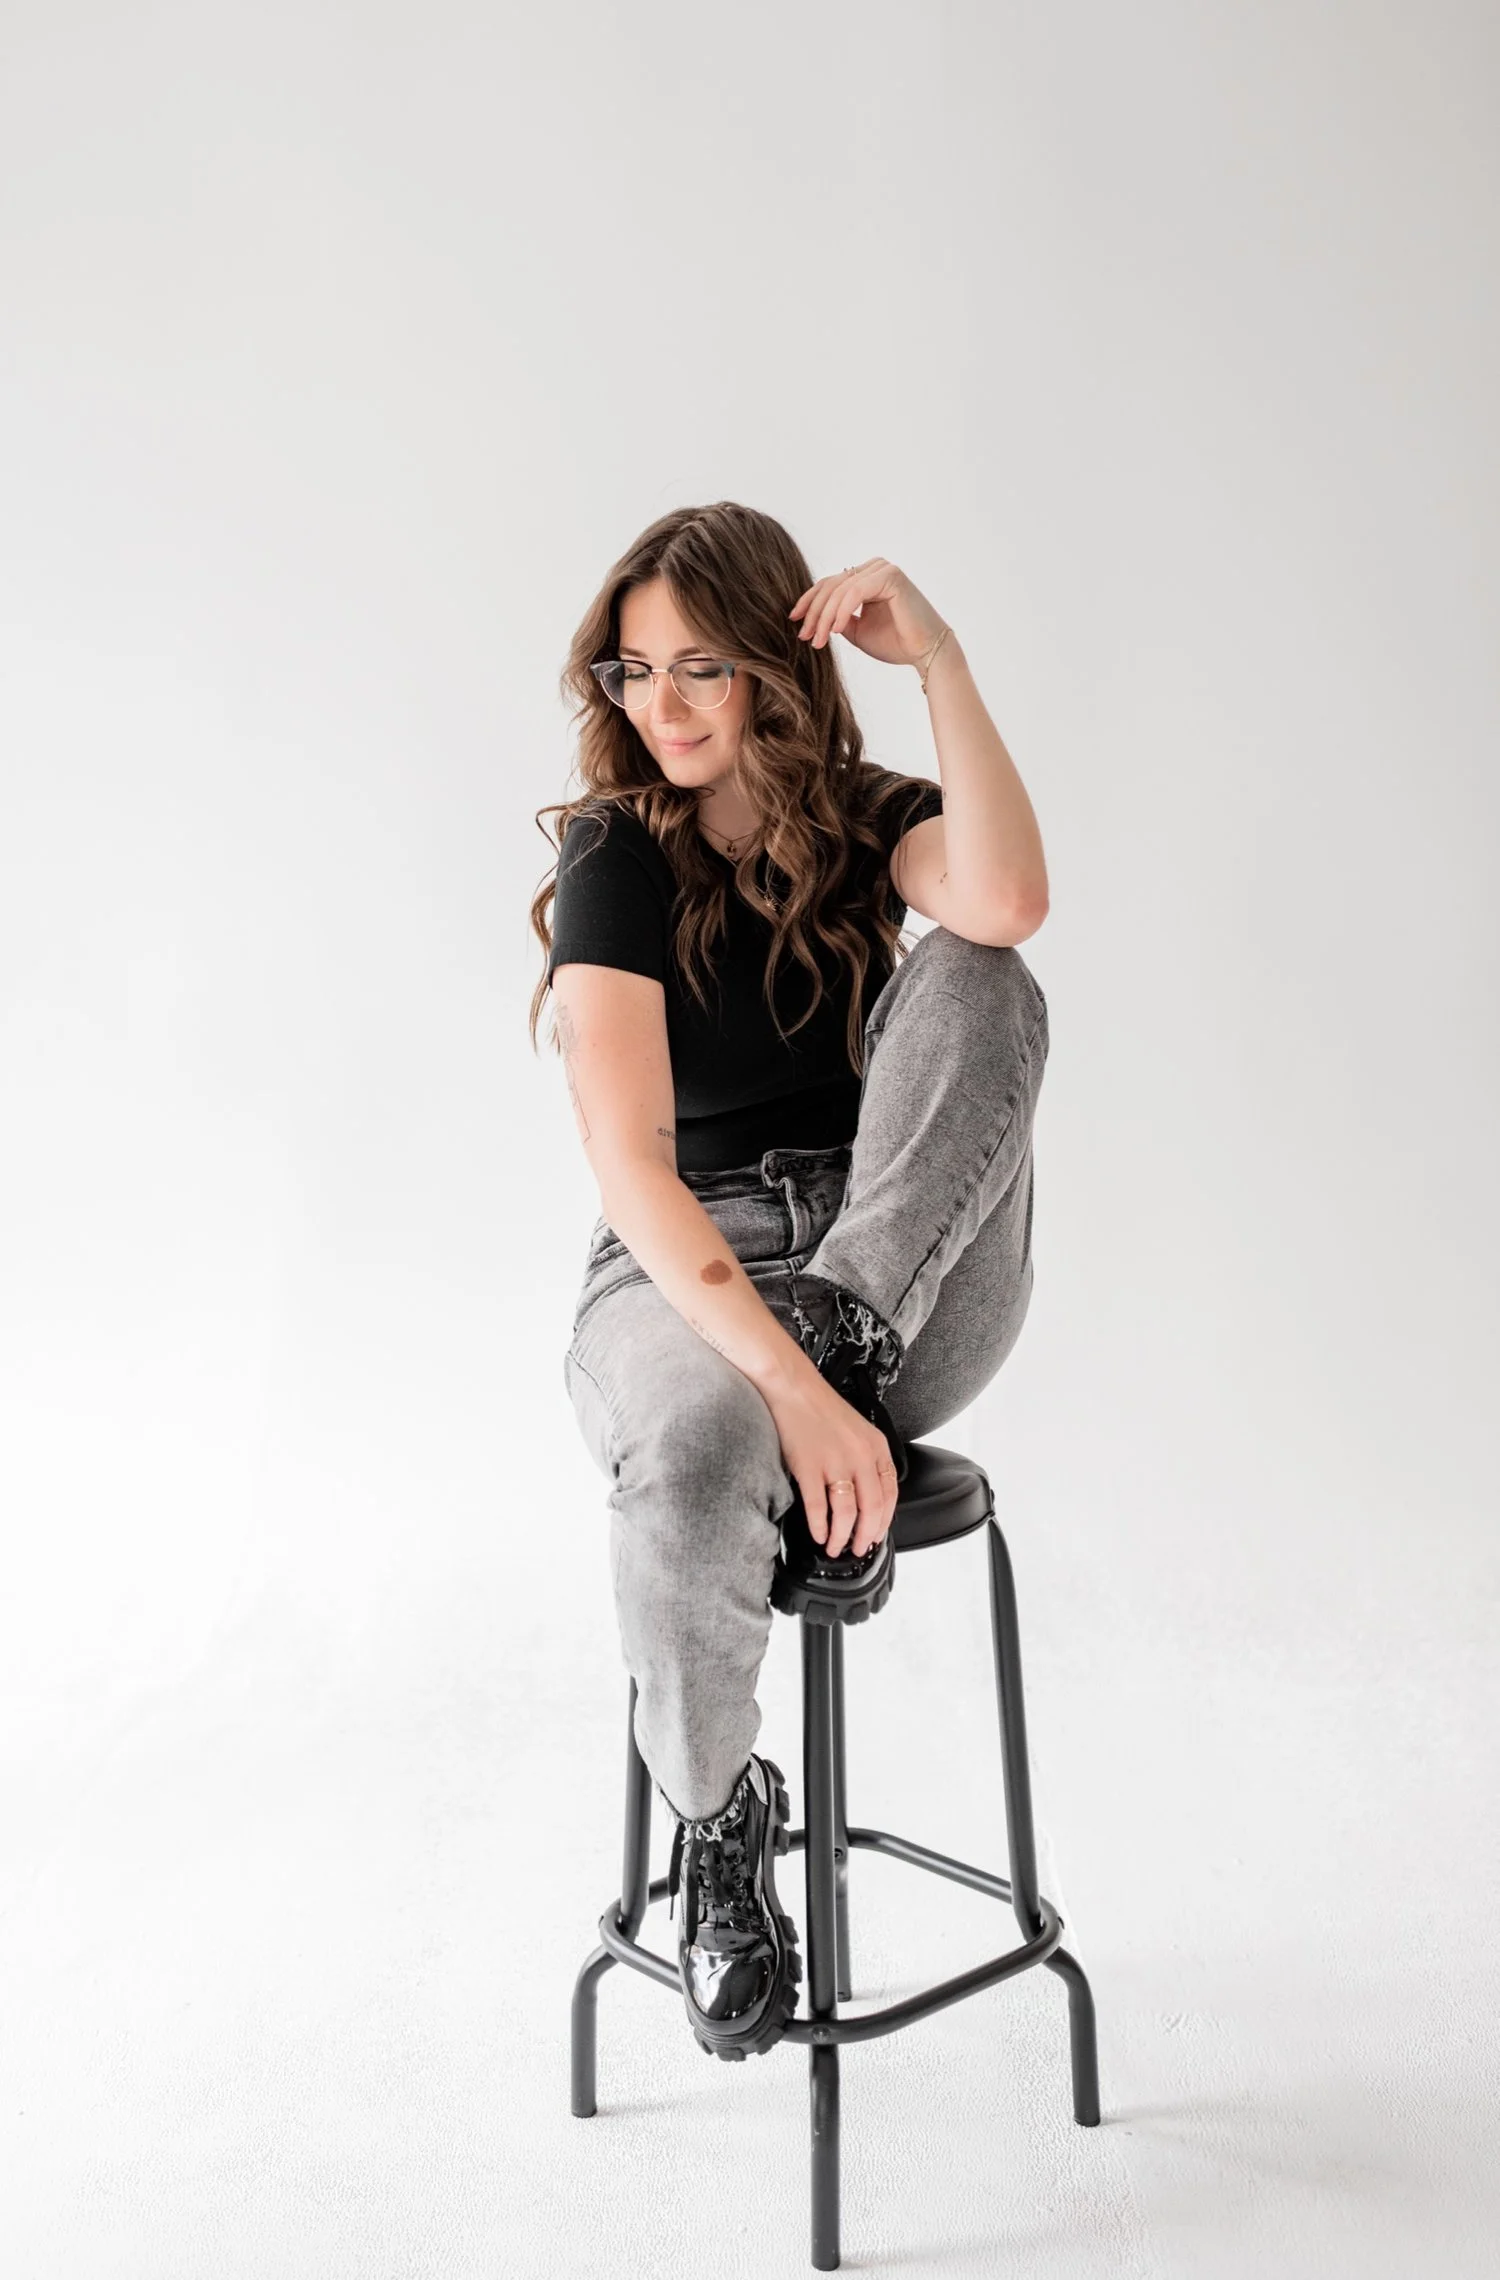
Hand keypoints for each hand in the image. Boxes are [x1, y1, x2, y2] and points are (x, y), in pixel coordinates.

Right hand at [763, 1360, 900, 1560]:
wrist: (792, 1386)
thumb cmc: (819, 1407)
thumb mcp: (857, 1430)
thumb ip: (866, 1459)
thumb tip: (866, 1495)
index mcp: (876, 1447)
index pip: (890, 1494)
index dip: (884, 1521)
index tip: (876, 1535)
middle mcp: (860, 1456)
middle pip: (871, 1508)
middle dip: (866, 1536)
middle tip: (859, 1549)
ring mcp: (835, 1461)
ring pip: (847, 1513)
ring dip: (842, 1537)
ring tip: (835, 1547)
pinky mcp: (809, 1466)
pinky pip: (818, 1507)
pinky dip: (819, 1526)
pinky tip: (818, 1534)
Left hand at [788, 557, 948, 672]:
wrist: (925, 652)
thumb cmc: (896, 643)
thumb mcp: (856, 631)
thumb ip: (837, 618)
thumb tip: (813, 617)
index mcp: (866, 577)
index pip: (830, 584)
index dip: (809, 602)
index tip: (794, 621)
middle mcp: (874, 568)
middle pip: (831, 585)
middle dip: (813, 613)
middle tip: (804, 637)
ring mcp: (883, 569)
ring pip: (840, 589)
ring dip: (824, 617)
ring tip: (818, 641)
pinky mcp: (890, 576)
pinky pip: (855, 592)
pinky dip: (841, 611)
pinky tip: (834, 631)